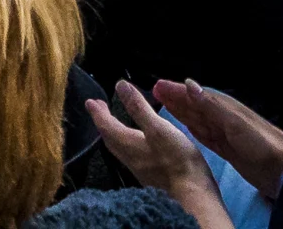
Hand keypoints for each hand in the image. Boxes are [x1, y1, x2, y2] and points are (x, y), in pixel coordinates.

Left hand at [86, 82, 241, 226]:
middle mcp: (130, 158)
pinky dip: (126, 142)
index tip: (90, 101)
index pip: (107, 126)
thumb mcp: (158, 128)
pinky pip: (130, 155)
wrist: (191, 195)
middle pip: (110, 138)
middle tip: (98, 108)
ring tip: (113, 122)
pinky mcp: (150, 175)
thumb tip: (120, 86)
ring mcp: (140, 168)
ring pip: (119, 147)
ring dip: (113, 132)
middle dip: (103, 122)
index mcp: (129, 144)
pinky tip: (136, 142)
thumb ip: (139, 108)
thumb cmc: (176, 160)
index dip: (98, 112)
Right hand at [150, 77, 282, 202]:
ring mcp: (225, 134)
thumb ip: (212, 105)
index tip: (158, 85)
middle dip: (176, 98)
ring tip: (165, 105)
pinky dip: (194, 129)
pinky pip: (205, 136)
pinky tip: (187, 127)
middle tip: (156, 91)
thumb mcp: (234, 123)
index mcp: (223, 109)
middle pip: (193, 106)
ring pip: (197, 120)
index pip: (195, 96)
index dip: (177, 91)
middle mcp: (222, 119)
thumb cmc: (262, 143)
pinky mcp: (227, 149)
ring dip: (182, 112)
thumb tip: (190, 84)